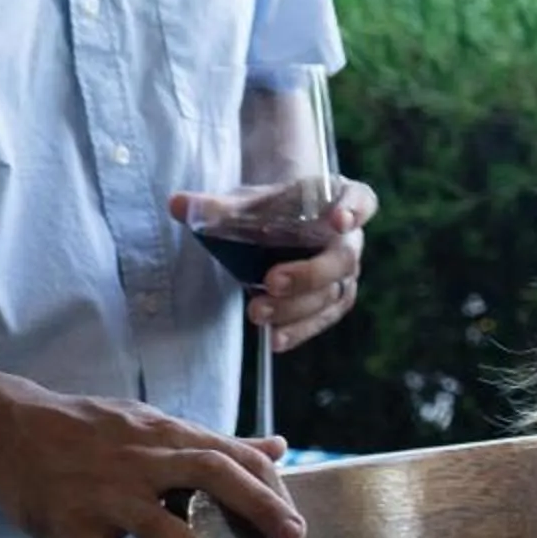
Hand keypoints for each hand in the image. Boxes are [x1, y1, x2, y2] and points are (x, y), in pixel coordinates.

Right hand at [0, 381, 306, 537]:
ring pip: (160, 526)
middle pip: (210, 473)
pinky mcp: (72, 528)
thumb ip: (216, 442)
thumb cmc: (93, 430)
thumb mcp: (155, 424)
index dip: (268, 483)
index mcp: (166, 435)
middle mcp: (142, 462)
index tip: (293, 517)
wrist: (8, 427)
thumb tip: (279, 447)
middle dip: (256, 504)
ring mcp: (106, 496)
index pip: (231, 452)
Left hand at [169, 178, 379, 353]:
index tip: (339, 220)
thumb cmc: (270, 208)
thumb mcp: (244, 203)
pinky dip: (299, 330)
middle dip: (308, 273)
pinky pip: (324, 318)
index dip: (354, 209)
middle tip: (271, 281)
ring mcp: (345, 271)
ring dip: (296, 307)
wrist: (279, 224)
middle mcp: (349, 237)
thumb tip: (176, 204)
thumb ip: (215, 207)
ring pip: (332, 293)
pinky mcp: (334, 299)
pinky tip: (274, 339)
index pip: (360, 199)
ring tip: (256, 312)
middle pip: (343, 257)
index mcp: (338, 198)